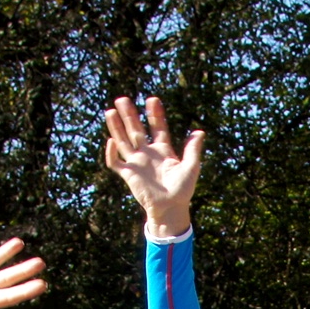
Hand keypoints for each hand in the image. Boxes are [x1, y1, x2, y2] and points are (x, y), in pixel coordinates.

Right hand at [103, 95, 204, 233]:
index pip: (157, 127)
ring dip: (116, 127)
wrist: (171, 209)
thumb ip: (192, 149)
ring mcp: (137, 163)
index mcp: (163, 150)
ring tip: (110, 111)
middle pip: (136, 130)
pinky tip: (111, 141)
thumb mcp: (191, 167)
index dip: (154, 114)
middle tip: (122, 99)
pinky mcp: (128, 174)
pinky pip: (115, 162)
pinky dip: (111, 153)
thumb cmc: (182, 190)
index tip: (152, 99)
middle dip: (129, 115)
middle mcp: (147, 154)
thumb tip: (199, 132)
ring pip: (123, 141)